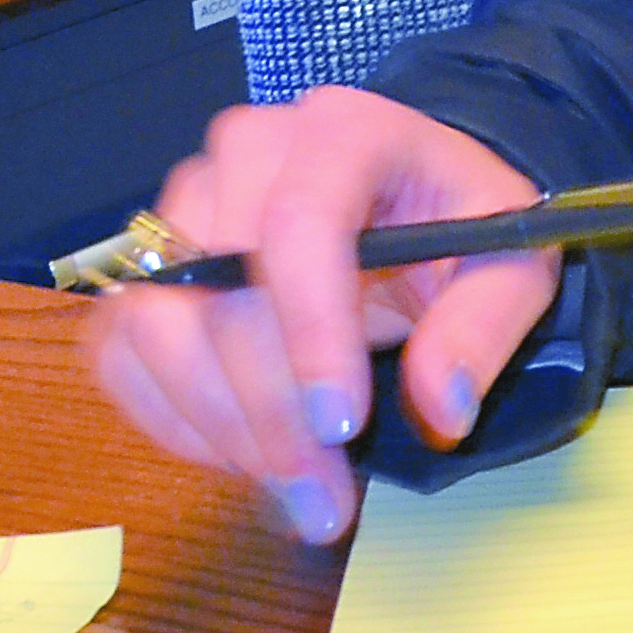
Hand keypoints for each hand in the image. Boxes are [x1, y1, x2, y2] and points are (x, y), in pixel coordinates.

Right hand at [83, 85, 555, 546]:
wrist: (412, 196)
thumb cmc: (461, 221)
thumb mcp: (511, 263)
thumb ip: (483, 327)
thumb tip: (441, 408)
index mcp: (345, 131)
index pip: (301, 222)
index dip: (312, 333)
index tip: (341, 429)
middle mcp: (246, 152)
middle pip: (219, 287)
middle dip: (269, 411)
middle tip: (323, 501)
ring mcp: (184, 203)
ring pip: (155, 323)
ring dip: (216, 425)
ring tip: (292, 489)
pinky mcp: (150, 262)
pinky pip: (121, 348)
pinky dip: (169, 417)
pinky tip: (240, 456)